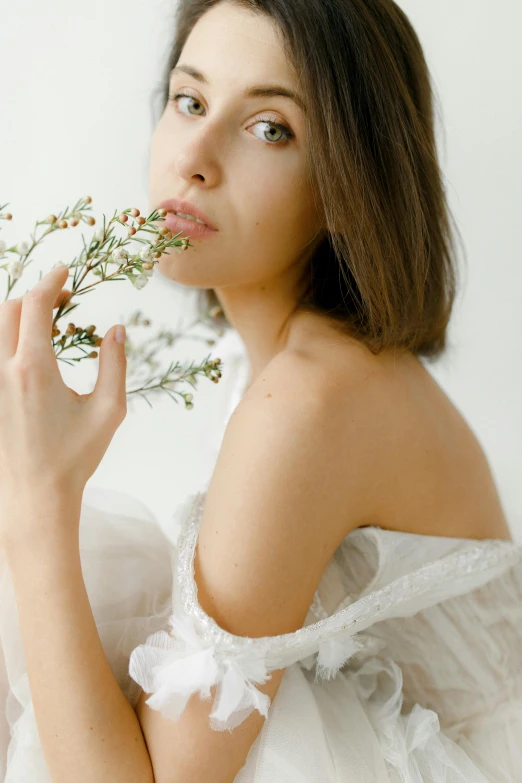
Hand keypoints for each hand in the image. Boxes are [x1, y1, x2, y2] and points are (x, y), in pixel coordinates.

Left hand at [0, 265, 126, 541]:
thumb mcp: (109, 410)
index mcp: (34, 369)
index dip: (50, 280)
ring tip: (42, 324)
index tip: (64, 271)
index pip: (35, 305)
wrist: (34, 497)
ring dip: (16, 317)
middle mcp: (2, 371)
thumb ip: (115, 364)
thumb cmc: (75, 457)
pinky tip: (26, 352)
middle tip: (60, 299)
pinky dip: (7, 342)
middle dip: (33, 295)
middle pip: (7, 309)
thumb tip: (117, 329)